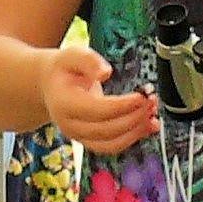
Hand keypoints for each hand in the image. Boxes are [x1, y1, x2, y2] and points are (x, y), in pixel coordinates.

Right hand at [42, 44, 157, 153]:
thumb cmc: (63, 69)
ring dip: (136, 131)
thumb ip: (88, 61)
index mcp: (64, 103)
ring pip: (112, 144)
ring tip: (153, 113)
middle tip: (151, 100)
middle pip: (107, 130)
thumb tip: (106, 72)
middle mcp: (70, 125)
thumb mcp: (72, 55)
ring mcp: (79, 137)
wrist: (50, 86)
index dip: (122, 106)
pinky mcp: (90, 141)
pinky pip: (113, 146)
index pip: (97, 110)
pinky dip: (133, 138)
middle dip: (134, 117)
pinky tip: (148, 126)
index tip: (141, 96)